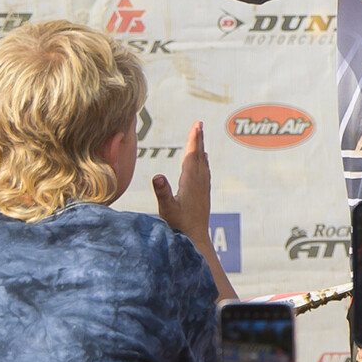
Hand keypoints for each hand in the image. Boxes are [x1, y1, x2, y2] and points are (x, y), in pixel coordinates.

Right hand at [153, 122, 211, 240]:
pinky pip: (204, 171)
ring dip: (200, 147)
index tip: (196, 125)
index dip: (193, 140)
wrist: (196, 238)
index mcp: (190, 181)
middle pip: (199, 155)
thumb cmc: (179, 225)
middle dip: (198, 139)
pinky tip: (204, 159)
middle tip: (199, 123)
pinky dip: (203, 160)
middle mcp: (199, 181)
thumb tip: (157, 176)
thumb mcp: (167, 209)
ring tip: (200, 135)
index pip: (191, 156)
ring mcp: (203, 186)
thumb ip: (162, 192)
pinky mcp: (203, 193)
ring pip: (202, 162)